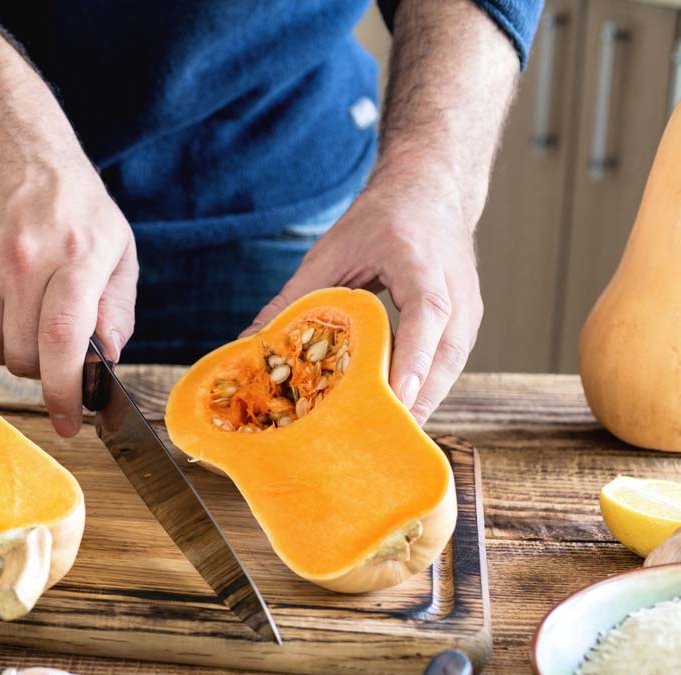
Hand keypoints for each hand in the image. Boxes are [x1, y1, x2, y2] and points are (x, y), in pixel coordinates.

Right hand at [0, 9, 137, 437]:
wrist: (8, 151)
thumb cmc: (73, 205)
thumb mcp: (116, 247)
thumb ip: (116, 308)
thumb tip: (107, 361)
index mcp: (75, 256)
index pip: (63, 341)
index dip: (66, 391)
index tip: (71, 422)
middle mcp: (24, 261)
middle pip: (26, 356)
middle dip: (43, 372)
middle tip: (56, 357)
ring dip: (16, 351)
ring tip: (30, 315)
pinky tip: (6, 293)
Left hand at [243, 160, 482, 424]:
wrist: (431, 190)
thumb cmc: (380, 219)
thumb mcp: (330, 252)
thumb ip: (293, 299)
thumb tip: (249, 342)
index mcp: (421, 262)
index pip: (426, 314)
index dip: (413, 358)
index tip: (398, 395)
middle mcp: (456, 288)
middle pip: (444, 354)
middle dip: (415, 400)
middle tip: (378, 441)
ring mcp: (468, 308)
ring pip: (450, 367)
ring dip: (420, 402)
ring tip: (383, 439)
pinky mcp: (467, 323)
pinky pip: (447, 364)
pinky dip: (423, 389)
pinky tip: (393, 413)